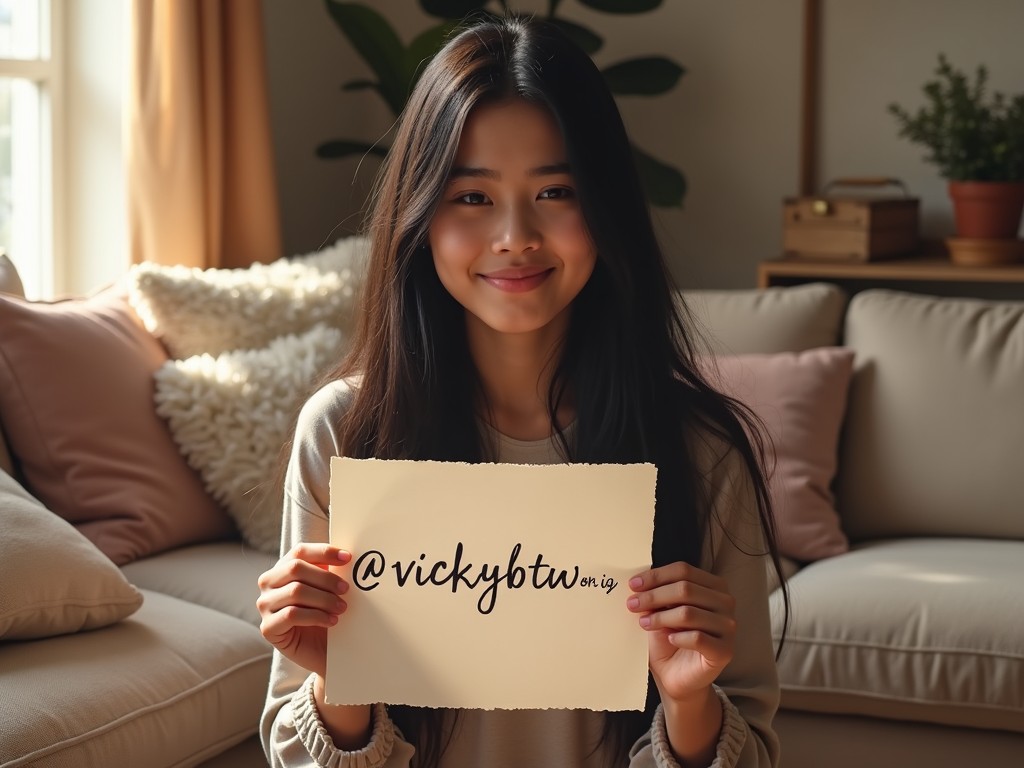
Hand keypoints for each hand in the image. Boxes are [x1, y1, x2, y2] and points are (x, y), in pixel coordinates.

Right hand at [256, 543, 350, 676]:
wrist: (322, 650)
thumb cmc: (325, 614)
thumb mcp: (328, 589)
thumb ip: (331, 571)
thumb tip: (347, 556)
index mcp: (283, 568)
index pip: (300, 551)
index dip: (324, 552)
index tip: (348, 558)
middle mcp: (268, 583)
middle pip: (296, 568)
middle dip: (326, 578)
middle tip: (346, 589)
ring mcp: (265, 605)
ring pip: (295, 591)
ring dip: (324, 599)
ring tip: (342, 608)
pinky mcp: (268, 627)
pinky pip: (291, 614)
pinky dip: (316, 616)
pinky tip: (331, 621)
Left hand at [627, 561, 736, 703]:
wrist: (676, 675)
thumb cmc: (669, 639)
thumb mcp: (660, 610)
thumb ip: (657, 593)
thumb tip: (639, 580)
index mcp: (713, 586)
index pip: (684, 570)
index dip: (656, 576)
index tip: (634, 584)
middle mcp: (725, 603)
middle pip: (685, 589)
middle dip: (654, 596)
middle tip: (633, 604)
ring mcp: (728, 627)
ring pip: (688, 613)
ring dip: (660, 617)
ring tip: (645, 623)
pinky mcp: (725, 650)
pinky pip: (697, 638)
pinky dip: (678, 637)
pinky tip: (669, 639)